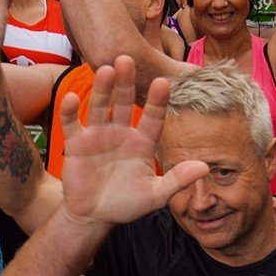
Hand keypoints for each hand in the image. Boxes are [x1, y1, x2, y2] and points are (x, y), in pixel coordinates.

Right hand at [57, 56, 209, 224]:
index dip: (158, 101)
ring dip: (102, 88)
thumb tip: (205, 166)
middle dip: (126, 82)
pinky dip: (70, 111)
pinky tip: (71, 98)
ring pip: (100, 106)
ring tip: (105, 69)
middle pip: (124, 102)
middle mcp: (121, 132)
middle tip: (128, 60)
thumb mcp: (155, 195)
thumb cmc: (127, 203)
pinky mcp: (76, 143)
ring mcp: (98, 135)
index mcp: (143, 141)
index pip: (154, 117)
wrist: (94, 215)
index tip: (164, 82)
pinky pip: (73, 123)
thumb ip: (177, 179)